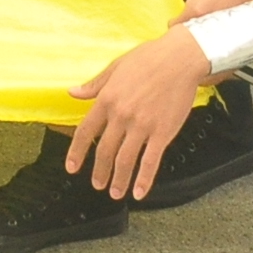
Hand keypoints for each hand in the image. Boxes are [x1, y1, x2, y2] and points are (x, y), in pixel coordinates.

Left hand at [67, 27, 215, 199]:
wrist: (179, 59)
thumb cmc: (147, 59)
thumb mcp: (115, 67)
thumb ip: (94, 85)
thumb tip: (72, 93)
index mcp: (106, 99)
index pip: (86, 131)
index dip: (77, 152)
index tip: (72, 167)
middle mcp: (121, 115)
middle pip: (105, 150)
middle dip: (99, 171)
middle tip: (97, 184)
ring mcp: (142, 125)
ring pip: (125, 159)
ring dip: (118, 179)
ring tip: (114, 193)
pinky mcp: (163, 132)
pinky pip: (151, 161)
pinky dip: (144, 179)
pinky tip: (139, 192)